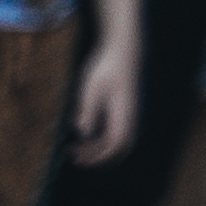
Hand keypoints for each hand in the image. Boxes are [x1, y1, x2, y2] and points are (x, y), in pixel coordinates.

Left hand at [71, 34, 138, 169]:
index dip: (98, 156)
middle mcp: (130, 114)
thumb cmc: (106, 66)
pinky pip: (115, 129)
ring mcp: (129, 111)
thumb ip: (88, 111)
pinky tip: (86, 129)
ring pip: (118, 138)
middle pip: (119, 146)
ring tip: (76, 146)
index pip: (115, 144)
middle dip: (98, 155)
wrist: (123, 48)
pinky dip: (101, 136)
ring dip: (98, 146)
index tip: (78, 158)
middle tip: (74, 156)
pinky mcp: (125, 106)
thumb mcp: (92, 88)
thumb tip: (84, 133)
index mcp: (124, 112)